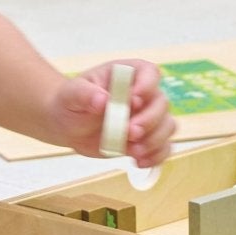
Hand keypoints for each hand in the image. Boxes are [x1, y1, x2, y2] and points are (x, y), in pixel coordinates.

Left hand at [54, 58, 174, 166]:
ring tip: (133, 151)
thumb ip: (86, 94)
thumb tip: (103, 100)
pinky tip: (138, 162)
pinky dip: (156, 156)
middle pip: (162, 103)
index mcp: (127, 75)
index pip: (149, 72)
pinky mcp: (145, 139)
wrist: (68, 125)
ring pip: (167, 126)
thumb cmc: (71, 102)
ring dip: (154, 140)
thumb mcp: (72, 94)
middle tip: (130, 133)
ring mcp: (146, 117)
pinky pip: (163, 147)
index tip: (133, 100)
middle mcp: (143, 94)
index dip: (147, 85)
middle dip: (149, 120)